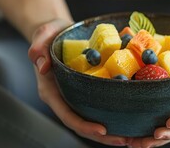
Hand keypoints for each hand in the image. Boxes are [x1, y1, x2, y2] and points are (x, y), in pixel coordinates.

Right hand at [28, 19, 127, 145]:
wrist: (57, 32)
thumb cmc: (49, 34)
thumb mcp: (42, 35)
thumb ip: (38, 48)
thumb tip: (43, 66)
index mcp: (51, 92)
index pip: (67, 115)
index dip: (84, 125)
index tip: (102, 129)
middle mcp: (64, 98)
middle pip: (82, 124)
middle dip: (102, 136)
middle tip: (125, 140)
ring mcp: (76, 96)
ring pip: (92, 119)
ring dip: (111, 131)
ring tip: (131, 137)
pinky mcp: (87, 91)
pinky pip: (100, 107)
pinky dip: (114, 115)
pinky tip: (130, 117)